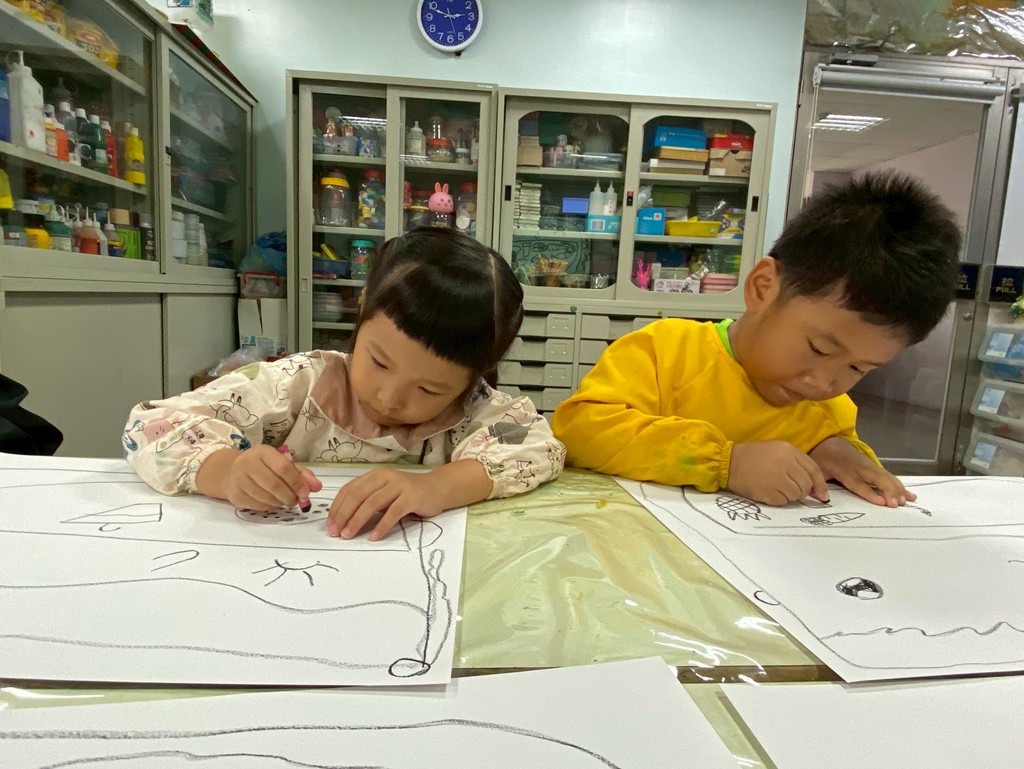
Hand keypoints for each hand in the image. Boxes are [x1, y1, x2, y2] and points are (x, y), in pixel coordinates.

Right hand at [195, 446, 321, 510]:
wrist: (230, 472)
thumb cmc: (262, 467)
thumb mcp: (280, 463)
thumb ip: (301, 474)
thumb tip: (317, 486)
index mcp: (262, 452)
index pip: (283, 467)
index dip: (297, 482)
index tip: (305, 493)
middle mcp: (247, 463)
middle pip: (274, 484)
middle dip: (289, 496)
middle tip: (296, 500)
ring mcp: (238, 480)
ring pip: (266, 498)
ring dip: (281, 503)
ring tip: (286, 500)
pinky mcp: (235, 496)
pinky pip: (258, 506)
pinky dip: (270, 507)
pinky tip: (273, 502)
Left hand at [327, 468, 446, 541]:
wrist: (437, 488)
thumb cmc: (407, 494)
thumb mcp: (384, 493)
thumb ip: (367, 500)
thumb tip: (343, 519)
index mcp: (374, 475)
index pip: (349, 489)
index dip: (337, 507)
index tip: (330, 524)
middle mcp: (385, 477)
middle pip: (357, 496)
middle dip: (343, 515)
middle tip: (335, 532)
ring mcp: (399, 486)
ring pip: (372, 503)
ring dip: (357, 521)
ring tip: (349, 535)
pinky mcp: (412, 497)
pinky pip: (393, 512)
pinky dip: (382, 525)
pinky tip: (375, 537)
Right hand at [727, 441, 829, 505]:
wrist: (728, 462)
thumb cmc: (753, 456)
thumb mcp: (776, 450)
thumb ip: (796, 464)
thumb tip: (814, 487)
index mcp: (789, 450)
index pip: (813, 470)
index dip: (820, 485)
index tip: (822, 495)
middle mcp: (785, 463)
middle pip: (806, 484)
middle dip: (802, 490)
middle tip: (790, 488)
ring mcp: (777, 478)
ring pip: (796, 495)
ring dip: (790, 496)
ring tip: (777, 489)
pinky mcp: (768, 492)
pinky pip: (783, 502)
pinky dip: (779, 500)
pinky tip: (768, 492)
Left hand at [809, 436, 914, 506]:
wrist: (829, 440)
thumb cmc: (822, 457)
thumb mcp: (816, 468)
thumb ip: (819, 483)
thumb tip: (822, 498)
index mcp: (844, 469)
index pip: (858, 483)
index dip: (870, 493)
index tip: (882, 502)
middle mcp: (860, 467)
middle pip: (877, 479)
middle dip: (888, 491)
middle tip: (897, 504)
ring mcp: (869, 466)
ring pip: (886, 477)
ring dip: (897, 489)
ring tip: (906, 501)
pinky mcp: (874, 467)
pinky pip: (888, 476)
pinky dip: (900, 485)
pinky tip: (910, 495)